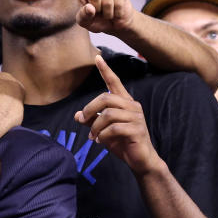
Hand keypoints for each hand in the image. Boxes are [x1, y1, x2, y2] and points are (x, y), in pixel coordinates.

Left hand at [74, 0, 134, 34]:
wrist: (115, 23)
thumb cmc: (96, 20)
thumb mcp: (85, 23)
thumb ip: (83, 17)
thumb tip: (90, 7)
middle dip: (95, 5)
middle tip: (97, 12)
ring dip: (106, 11)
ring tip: (107, 12)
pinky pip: (118, 2)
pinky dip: (116, 12)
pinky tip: (116, 12)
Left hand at [74, 55, 160, 176]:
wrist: (140, 160)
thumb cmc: (122, 142)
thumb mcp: (102, 130)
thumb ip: (91, 120)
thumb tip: (77, 115)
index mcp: (124, 102)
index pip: (114, 83)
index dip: (106, 71)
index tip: (97, 58)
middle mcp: (132, 106)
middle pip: (105, 98)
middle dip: (90, 109)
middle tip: (83, 121)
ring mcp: (136, 117)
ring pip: (107, 114)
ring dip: (95, 127)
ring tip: (93, 137)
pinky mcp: (137, 130)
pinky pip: (114, 128)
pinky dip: (103, 135)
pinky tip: (101, 141)